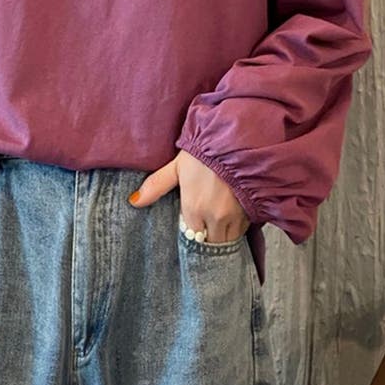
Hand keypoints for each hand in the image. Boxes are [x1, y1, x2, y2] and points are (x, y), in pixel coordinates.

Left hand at [128, 150, 250, 242]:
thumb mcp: (177, 166)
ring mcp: (235, 217)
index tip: (191, 226)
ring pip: (227, 240)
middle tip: (204, 230)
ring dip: (222, 237)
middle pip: (209, 244)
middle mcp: (214, 218)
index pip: (190, 237)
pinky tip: (232, 218)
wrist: (239, 140)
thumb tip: (134, 201)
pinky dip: (236, 229)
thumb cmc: (206, 151)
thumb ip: (156, 185)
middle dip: (206, 241)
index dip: (190, 233)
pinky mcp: (251, 213)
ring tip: (217, 226)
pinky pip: (242, 231)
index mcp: (194, 208)